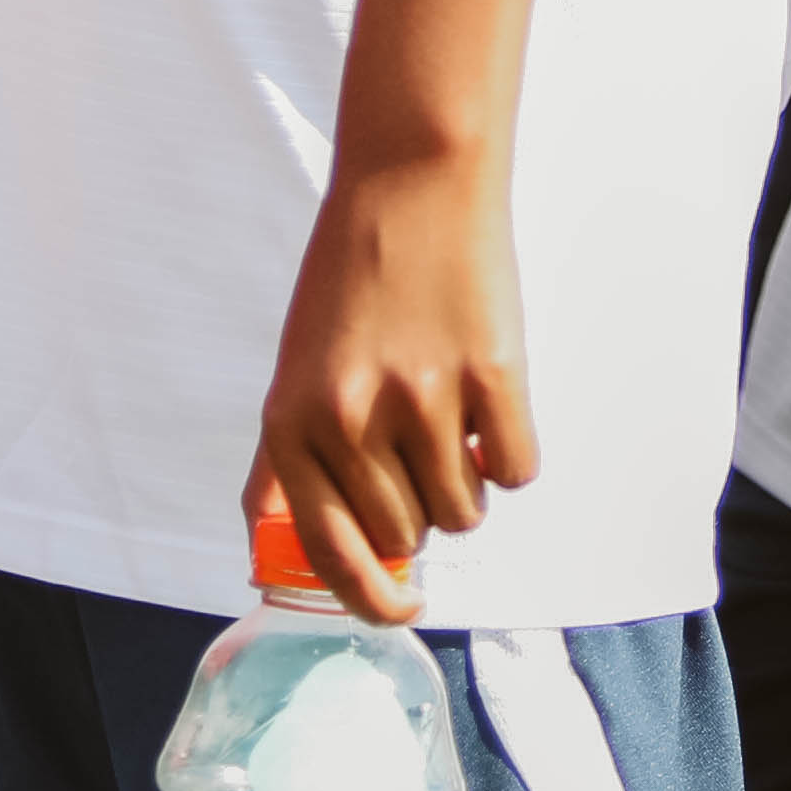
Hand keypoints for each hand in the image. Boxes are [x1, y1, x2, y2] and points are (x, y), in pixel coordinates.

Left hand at [249, 142, 531, 624]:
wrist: (412, 182)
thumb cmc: (353, 276)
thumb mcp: (296, 368)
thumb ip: (286, 464)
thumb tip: (273, 553)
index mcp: (293, 424)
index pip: (330, 553)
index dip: (372, 597)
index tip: (402, 607)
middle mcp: (350, 421)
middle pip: (407, 535)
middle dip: (422, 510)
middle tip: (425, 447)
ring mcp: (423, 400)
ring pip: (463, 512)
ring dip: (468, 482)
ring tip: (456, 417)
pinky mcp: (490, 378)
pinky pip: (517, 469)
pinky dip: (512, 452)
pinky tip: (493, 404)